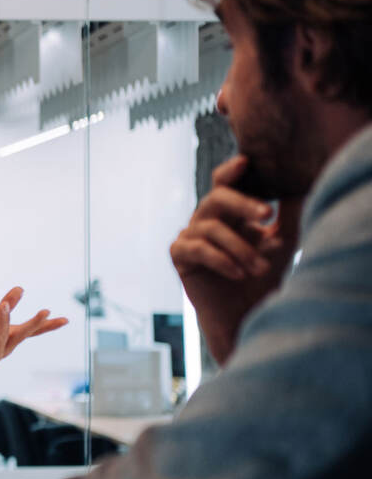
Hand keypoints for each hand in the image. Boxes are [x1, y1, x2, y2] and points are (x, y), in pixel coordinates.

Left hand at [0, 287, 67, 385]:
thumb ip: (7, 305)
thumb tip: (20, 287)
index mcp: (11, 339)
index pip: (33, 331)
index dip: (48, 326)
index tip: (66, 319)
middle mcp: (6, 348)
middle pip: (23, 335)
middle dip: (34, 324)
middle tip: (46, 311)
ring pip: (1, 337)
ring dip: (4, 321)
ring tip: (4, 304)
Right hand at [170, 156, 301, 364]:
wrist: (245, 315)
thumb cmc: (262, 278)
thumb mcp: (283, 242)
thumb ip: (288, 213)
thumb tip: (299, 183)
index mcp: (229, 212)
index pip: (224, 183)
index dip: (230, 171)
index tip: (246, 163)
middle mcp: (207, 219)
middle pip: (217, 197)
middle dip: (243, 203)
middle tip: (268, 214)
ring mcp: (190, 236)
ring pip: (211, 227)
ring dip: (240, 248)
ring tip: (259, 268)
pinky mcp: (179, 256)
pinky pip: (198, 249)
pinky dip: (221, 260)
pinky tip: (238, 273)